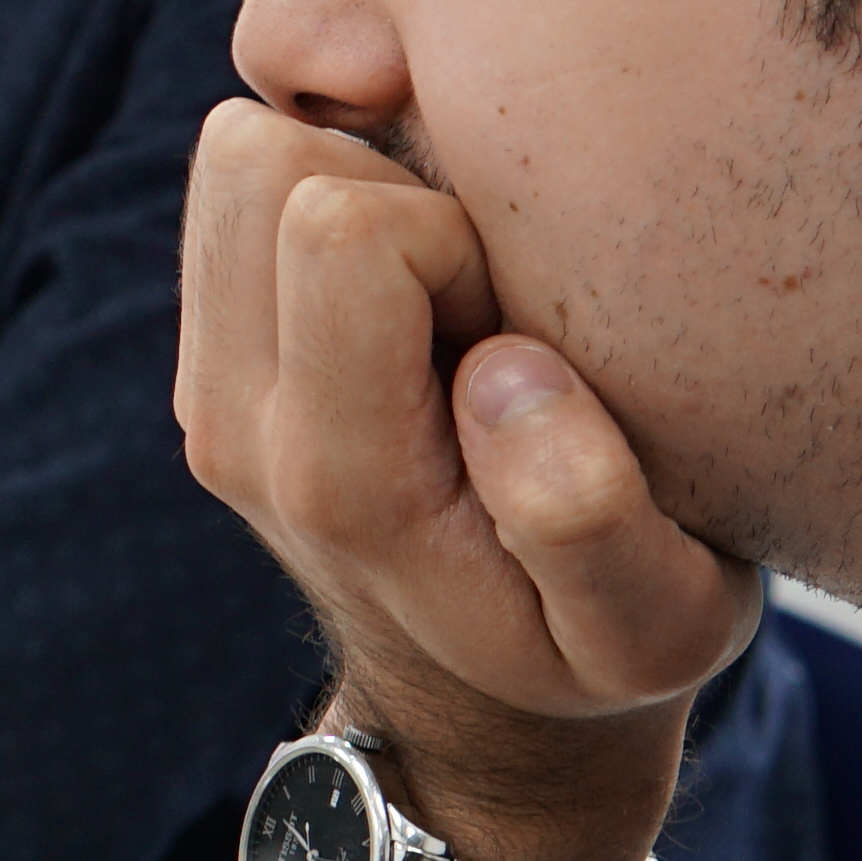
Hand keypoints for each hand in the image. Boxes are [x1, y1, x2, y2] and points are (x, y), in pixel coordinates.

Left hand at [173, 100, 755, 860]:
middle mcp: (239, 425)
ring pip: (238, 158)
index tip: (523, 321)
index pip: (343, 230)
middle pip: (263, 166)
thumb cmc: (592, 651)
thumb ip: (590, 519)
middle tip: (486, 293)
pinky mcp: (213, 351)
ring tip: (452, 285)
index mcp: (339, 478)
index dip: (460, 234)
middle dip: (396, 187)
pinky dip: (329, 193)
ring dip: (357, 181)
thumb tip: (505, 373)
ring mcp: (209, 385)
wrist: (480, 702)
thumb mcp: (652, 628)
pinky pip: (241, 190)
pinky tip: (413, 281)